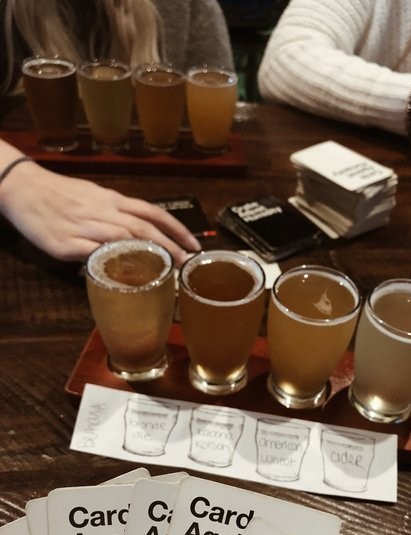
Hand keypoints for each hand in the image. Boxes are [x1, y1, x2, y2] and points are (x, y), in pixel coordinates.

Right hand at [0, 158, 200, 265]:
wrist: (21, 187)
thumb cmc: (60, 193)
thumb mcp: (94, 197)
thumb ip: (117, 215)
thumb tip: (141, 236)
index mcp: (111, 200)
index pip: (151, 211)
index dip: (176, 227)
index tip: (193, 243)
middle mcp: (102, 211)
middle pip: (142, 227)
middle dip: (168, 246)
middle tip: (186, 263)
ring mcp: (83, 227)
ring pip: (121, 239)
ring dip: (146, 255)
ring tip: (165, 271)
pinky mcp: (64, 244)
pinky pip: (92, 254)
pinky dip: (110, 262)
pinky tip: (125, 275)